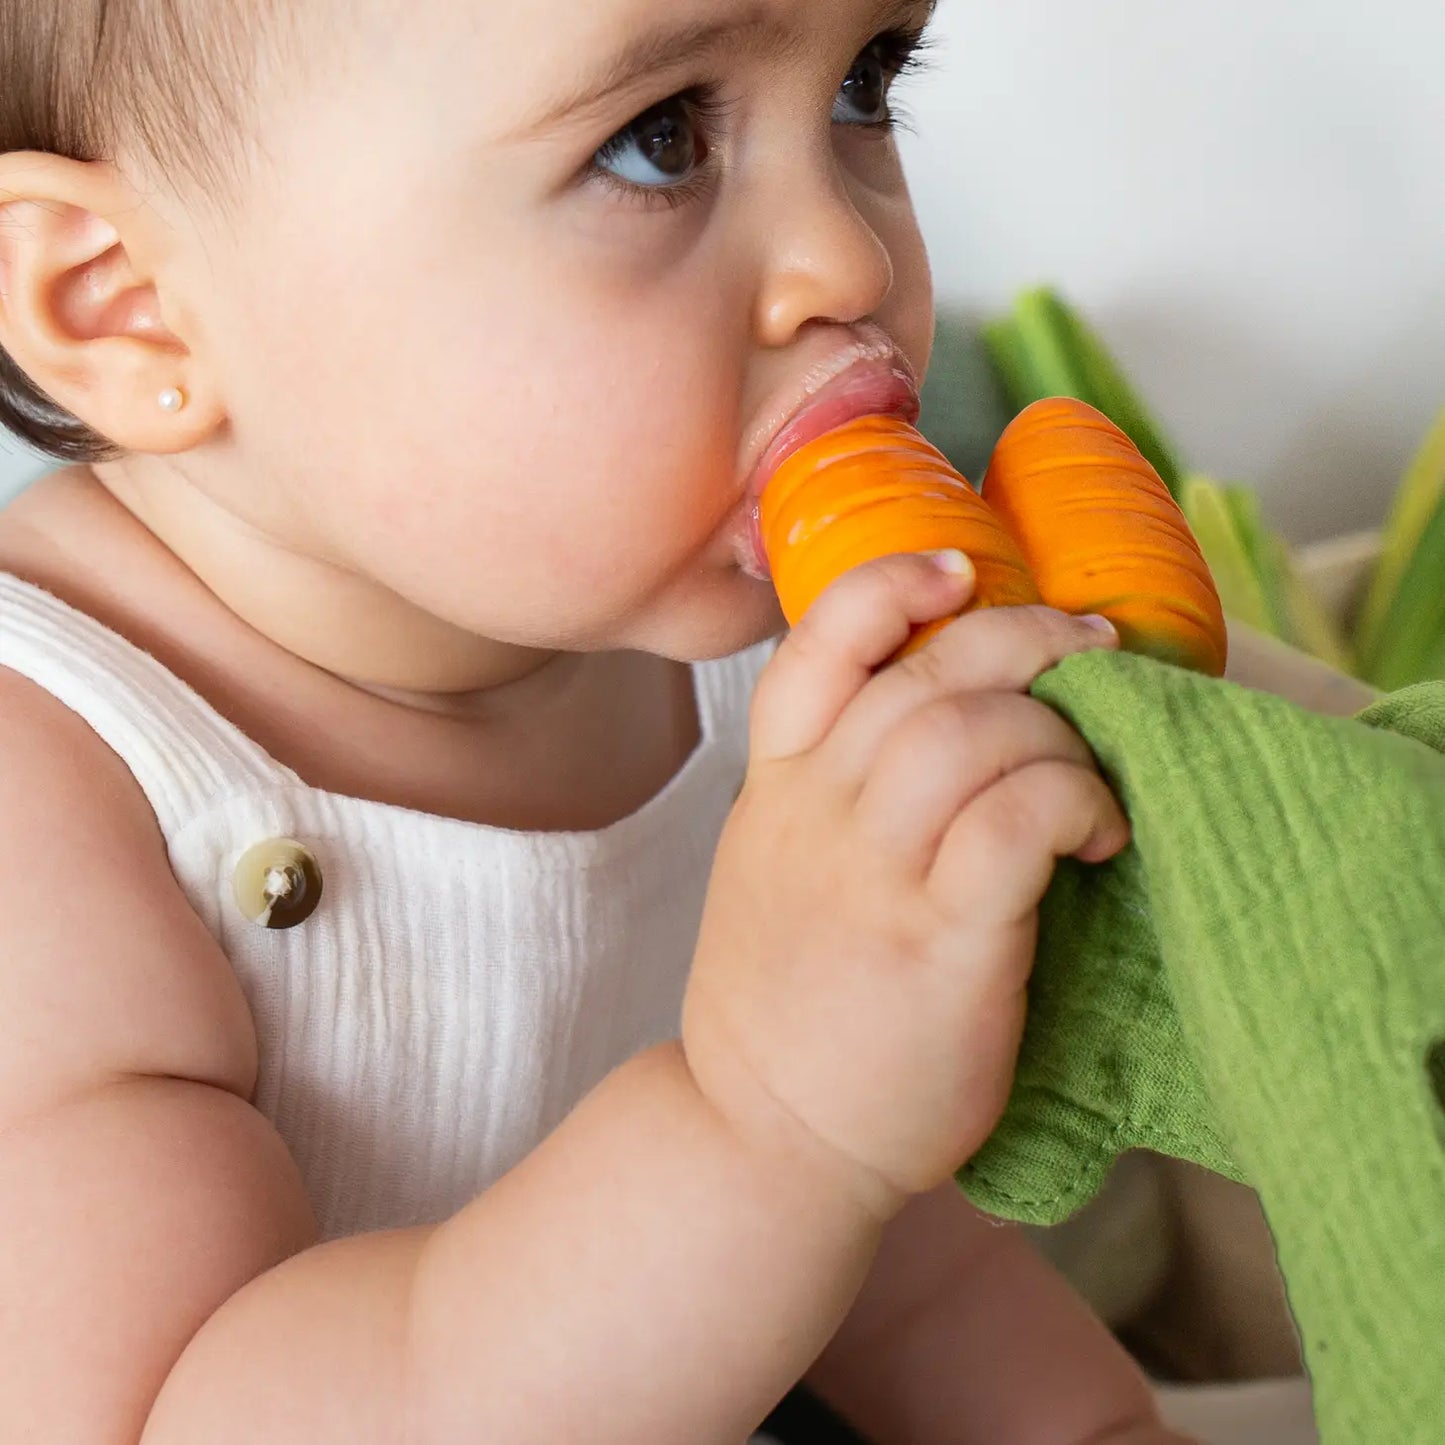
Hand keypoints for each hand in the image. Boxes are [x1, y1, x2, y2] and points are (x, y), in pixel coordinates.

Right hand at [682, 552, 1129, 1217]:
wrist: (763, 1140)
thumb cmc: (789, 1008)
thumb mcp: (772, 873)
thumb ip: (828, 794)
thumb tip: (942, 725)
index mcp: (775, 790)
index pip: (816, 647)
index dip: (891, 585)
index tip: (958, 570)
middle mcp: (815, 814)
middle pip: (927, 673)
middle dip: (1025, 638)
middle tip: (1090, 650)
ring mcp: (872, 876)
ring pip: (974, 732)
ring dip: (1059, 731)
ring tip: (1093, 776)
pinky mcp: (940, 943)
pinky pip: (1018, 820)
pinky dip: (1076, 800)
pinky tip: (1101, 834)